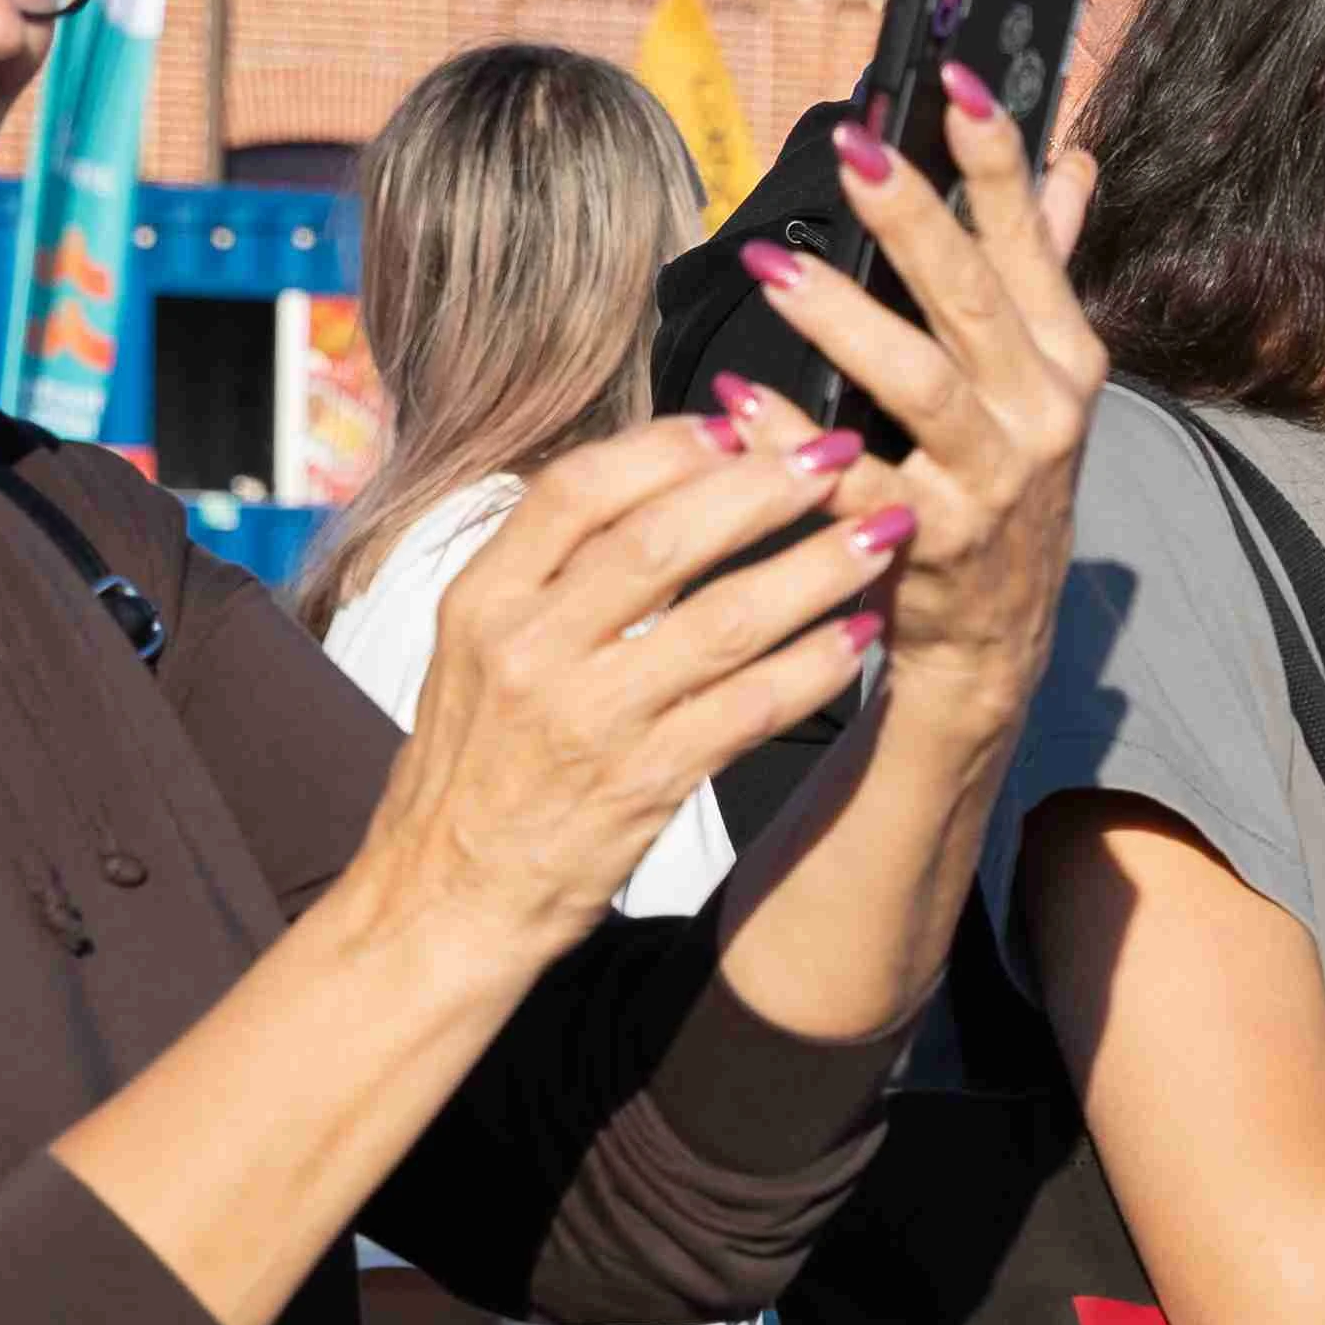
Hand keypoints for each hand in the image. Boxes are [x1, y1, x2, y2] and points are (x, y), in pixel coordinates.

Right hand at [376, 414, 906, 951]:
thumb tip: (653, 478)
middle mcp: (527, 649)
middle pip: (662, 540)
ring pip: (723, 620)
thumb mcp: (475, 650)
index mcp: (482, 599)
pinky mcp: (641, 784)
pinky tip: (860, 638)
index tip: (742, 423)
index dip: (668, 447)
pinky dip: (813, 668)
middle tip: (839, 457)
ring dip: (814, 570)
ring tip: (882, 535)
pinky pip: (748, 709)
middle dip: (764, 489)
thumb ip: (548, 570)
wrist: (442, 900)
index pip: (577, 489)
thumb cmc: (476, 766)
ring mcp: (587, 719)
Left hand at [719, 64, 1105, 733]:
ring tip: (773, 267)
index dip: (997, 159)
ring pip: (922, 384)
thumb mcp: (1042, 379)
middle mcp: (1041, 412)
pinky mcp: (934, 545)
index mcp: (1062, 357)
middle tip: (853, 149)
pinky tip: (739, 400)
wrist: (995, 638)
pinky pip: (855, 484)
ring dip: (846, 322)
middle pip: (974, 299)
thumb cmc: (1001, 484)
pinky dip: (793, 442)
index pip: (1030, 240)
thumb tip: (1074, 165)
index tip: (955, 79)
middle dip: (915, 218)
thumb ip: (1049, 267)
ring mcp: (994, 481)